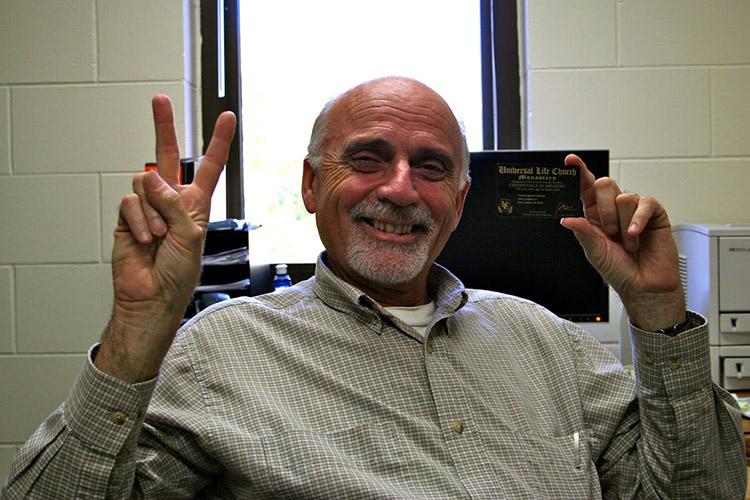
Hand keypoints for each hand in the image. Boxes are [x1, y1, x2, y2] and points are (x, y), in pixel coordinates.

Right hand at [95, 96, 235, 382]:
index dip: (218, 142)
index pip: (209, 166)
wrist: (152, 296)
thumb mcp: (190, 236)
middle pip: (168, 156)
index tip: (226, 117)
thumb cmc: (179, 272)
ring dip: (153, 211)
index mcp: (196, 204)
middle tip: (159, 99)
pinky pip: (130, 202)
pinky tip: (145, 239)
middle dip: (164, 127)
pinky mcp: (127, 217)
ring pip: (145, 184)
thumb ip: (175, 204)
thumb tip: (151, 179)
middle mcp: (172, 200)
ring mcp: (148, 207)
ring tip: (159, 236)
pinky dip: (139, 220)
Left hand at [560, 154, 684, 330]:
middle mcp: (614, 209)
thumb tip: (566, 219)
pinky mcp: (653, 214)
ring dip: (623, 223)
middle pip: (605, 185)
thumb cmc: (619, 270)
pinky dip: (638, 220)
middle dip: (604, 210)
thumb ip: (583, 233)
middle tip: (610, 232)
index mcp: (595, 215)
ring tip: (628, 242)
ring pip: (625, 197)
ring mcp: (634, 210)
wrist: (644, 286)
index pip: (586, 188)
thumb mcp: (595, 252)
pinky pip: (645, 203)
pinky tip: (636, 235)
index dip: (579, 173)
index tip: (570, 162)